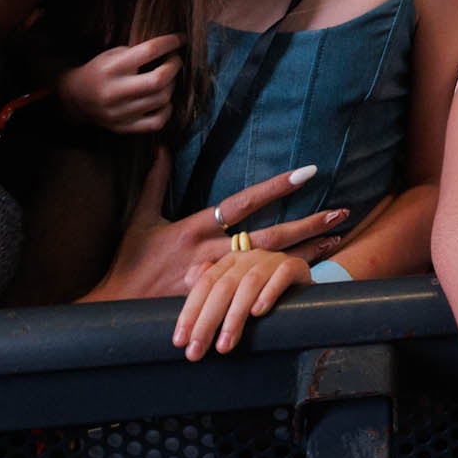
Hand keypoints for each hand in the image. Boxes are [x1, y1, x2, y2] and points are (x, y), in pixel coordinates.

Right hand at [55, 33, 181, 133]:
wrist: (76, 98)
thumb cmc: (100, 71)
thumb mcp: (112, 55)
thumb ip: (138, 52)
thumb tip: (170, 48)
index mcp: (112, 68)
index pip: (149, 51)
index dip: (170, 43)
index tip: (180, 39)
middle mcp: (116, 91)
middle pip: (159, 79)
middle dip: (174, 66)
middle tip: (175, 60)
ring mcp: (120, 112)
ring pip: (162, 99)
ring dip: (172, 86)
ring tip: (167, 78)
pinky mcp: (124, 127)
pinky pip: (157, 122)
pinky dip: (167, 110)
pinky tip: (163, 100)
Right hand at [83, 150, 348, 301]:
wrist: (116, 310)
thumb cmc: (129, 263)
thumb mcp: (140, 219)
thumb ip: (154, 183)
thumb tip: (160, 147)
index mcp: (195, 227)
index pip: (244, 202)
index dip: (276, 187)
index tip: (307, 173)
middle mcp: (212, 252)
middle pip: (269, 236)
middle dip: (307, 224)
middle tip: (341, 212)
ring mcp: (219, 281)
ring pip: (272, 264)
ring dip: (307, 252)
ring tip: (338, 239)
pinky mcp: (220, 303)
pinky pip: (260, 291)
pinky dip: (285, 282)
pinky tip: (312, 276)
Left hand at [172, 249, 311, 359]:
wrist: (304, 291)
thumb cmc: (262, 296)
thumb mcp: (233, 293)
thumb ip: (210, 287)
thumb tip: (188, 280)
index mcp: (229, 262)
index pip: (204, 284)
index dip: (190, 312)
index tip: (180, 342)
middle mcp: (249, 257)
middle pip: (223, 287)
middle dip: (206, 322)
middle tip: (196, 351)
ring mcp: (273, 260)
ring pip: (249, 284)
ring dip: (235, 316)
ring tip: (225, 345)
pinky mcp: (296, 265)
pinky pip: (282, 276)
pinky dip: (269, 293)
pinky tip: (259, 312)